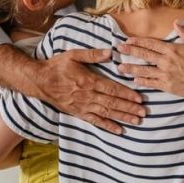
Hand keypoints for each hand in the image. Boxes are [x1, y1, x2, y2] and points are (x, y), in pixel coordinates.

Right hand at [0, 43, 144, 133]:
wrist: (39, 81)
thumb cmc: (57, 66)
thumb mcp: (73, 55)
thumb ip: (92, 54)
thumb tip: (110, 52)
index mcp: (88, 81)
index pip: (112, 88)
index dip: (127, 94)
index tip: (140, 98)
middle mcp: (87, 95)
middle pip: (112, 103)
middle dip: (129, 108)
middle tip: (144, 113)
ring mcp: (82, 106)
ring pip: (106, 113)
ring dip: (122, 118)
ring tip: (136, 121)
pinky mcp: (77, 113)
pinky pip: (95, 121)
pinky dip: (107, 126)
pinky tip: (119, 130)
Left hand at [117, 23, 183, 100]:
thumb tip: (176, 22)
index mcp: (172, 50)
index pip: (151, 44)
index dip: (138, 41)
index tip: (128, 40)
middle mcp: (165, 61)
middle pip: (144, 55)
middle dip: (130, 51)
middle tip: (119, 49)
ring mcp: (165, 74)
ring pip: (144, 70)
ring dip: (131, 68)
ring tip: (120, 67)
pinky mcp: (166, 86)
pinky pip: (151, 83)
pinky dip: (142, 81)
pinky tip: (134, 79)